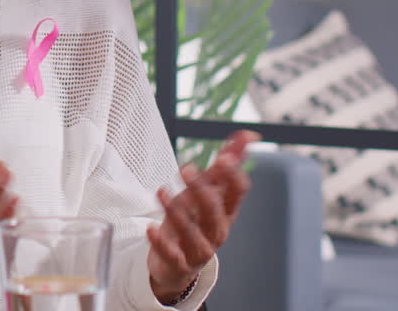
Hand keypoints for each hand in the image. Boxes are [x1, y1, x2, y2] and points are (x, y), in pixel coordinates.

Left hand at [146, 130, 257, 303]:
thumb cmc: (196, 220)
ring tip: (161, 191)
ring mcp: (199, 248)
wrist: (178, 262)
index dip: (233, 177)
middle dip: (202, 190)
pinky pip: (171, 254)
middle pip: (213, 210)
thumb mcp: (209, 191)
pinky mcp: (179, 262)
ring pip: (191, 231)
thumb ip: (226, 163)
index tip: (224, 158)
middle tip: (186, 169)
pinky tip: (150, 228)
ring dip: (175, 210)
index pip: (237, 193)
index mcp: (227, 211)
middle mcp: (216, 230)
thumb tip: (247, 135)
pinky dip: (160, 242)